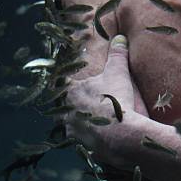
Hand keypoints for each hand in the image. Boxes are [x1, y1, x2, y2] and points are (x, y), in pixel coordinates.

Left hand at [63, 35, 152, 166]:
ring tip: (82, 118)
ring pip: (65, 121)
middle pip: (60, 103)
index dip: (65, 78)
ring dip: (72, 119)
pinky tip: (90, 135)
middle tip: (77, 100)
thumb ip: (117, 54)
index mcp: (72, 90)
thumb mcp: (119, 73)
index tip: (67, 78)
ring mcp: (71, 127)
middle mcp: (66, 109)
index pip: (61, 81)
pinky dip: (82, 135)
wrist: (121, 135)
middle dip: (67, 101)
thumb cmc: (116, 101)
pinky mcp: (79, 142)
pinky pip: (76, 137)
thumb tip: (119, 37)